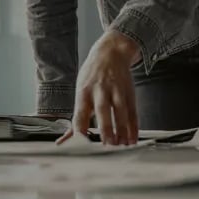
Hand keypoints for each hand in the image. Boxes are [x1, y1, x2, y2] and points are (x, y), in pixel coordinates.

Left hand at [57, 31, 139, 145]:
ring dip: (122, 130)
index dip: (80, 128)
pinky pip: (132, 111)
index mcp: (84, 93)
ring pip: (120, 111)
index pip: (80, 113)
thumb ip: (77, 118)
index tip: (82, 143)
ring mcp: (116, 90)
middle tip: (108, 145)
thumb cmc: (92, 76)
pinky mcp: (129, 92)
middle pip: (102, 110)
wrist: (111, 53)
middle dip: (105, 128)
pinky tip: (132, 138)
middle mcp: (100, 91)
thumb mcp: (80, 91)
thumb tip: (64, 141)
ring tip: (122, 145)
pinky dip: (134, 126)